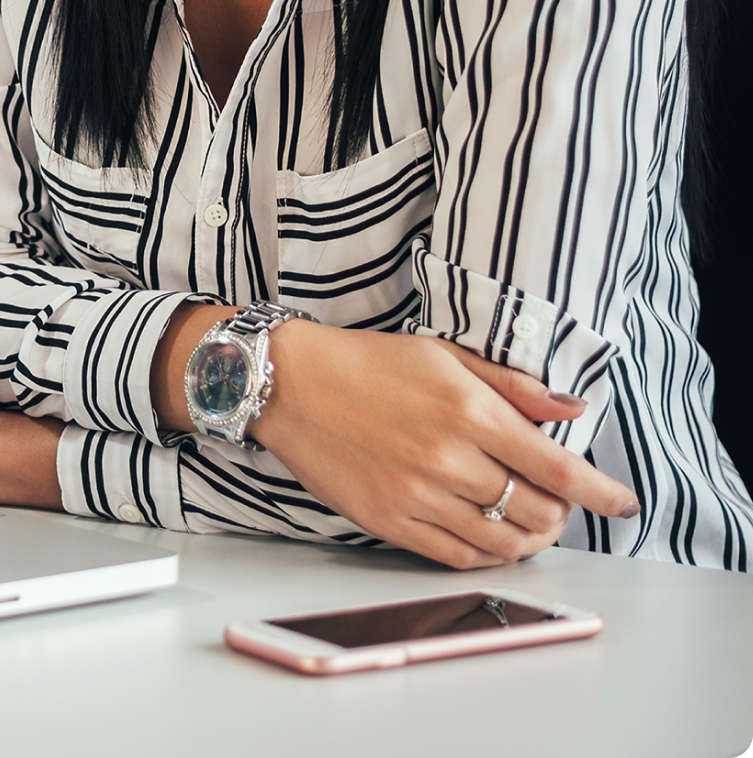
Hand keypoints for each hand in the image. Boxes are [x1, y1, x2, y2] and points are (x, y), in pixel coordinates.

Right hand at [249, 322, 639, 568]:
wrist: (289, 384)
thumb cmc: (365, 363)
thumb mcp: (445, 355)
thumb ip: (514, 386)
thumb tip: (571, 409)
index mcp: (469, 411)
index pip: (559, 467)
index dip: (601, 492)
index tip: (622, 503)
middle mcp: (448, 458)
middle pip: (537, 511)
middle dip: (562, 513)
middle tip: (559, 503)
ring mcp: (417, 495)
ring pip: (502, 541)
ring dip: (529, 539)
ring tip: (529, 524)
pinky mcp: (388, 521)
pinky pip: (456, 556)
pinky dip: (486, 554)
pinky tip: (488, 537)